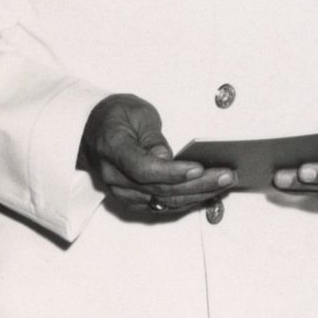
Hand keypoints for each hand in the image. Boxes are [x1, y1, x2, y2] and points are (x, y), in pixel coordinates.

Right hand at [80, 93, 235, 218]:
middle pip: (158, 189)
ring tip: (224, 184)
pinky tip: (208, 193)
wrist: (91, 130)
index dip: (172, 172)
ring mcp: (121, 192)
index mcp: (112, 149)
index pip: (143, 169)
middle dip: (197, 184)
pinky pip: (160, 205)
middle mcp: (113, 176)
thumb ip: (151, 136)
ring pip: (162, 201)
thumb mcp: (136, 113)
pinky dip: (186, 201)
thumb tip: (165, 157)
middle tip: (226, 176)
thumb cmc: (116, 116)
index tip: (198, 168)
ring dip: (197, 195)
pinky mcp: (131, 199)